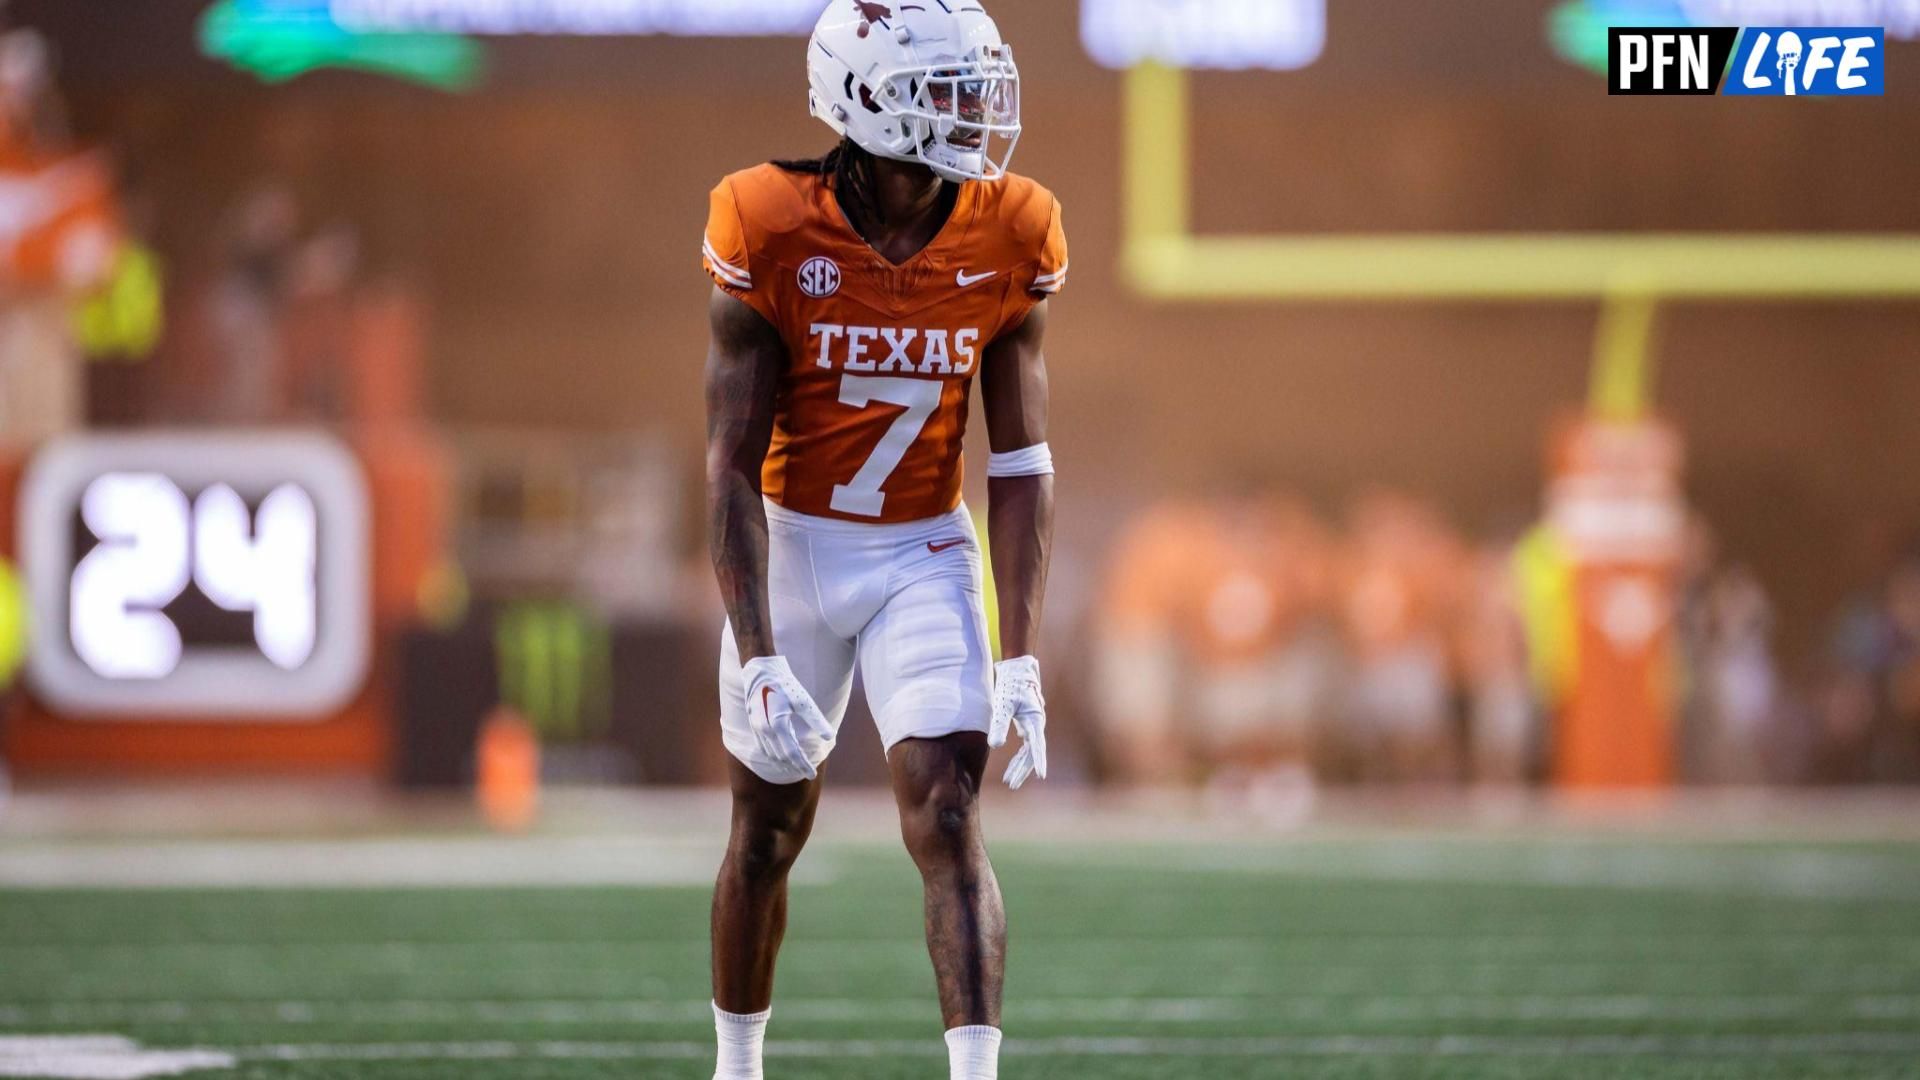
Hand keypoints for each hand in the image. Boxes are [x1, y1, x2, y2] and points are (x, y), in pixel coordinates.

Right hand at [742, 656, 834, 780]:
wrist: (760, 670)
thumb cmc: (784, 683)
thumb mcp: (803, 701)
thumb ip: (817, 721)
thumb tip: (830, 737)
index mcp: (778, 725)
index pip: (793, 753)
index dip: (803, 765)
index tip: (813, 774)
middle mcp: (765, 730)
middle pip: (781, 757)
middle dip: (795, 767)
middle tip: (807, 773)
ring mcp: (757, 728)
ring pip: (770, 754)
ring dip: (782, 764)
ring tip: (794, 769)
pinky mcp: (753, 724)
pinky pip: (762, 747)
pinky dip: (771, 755)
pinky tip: (778, 756)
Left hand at [988, 655, 1047, 788]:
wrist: (1017, 667)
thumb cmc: (1010, 684)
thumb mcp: (1002, 704)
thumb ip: (998, 724)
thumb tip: (994, 746)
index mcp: (1034, 720)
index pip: (1037, 745)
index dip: (1039, 761)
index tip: (1041, 776)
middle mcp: (1036, 724)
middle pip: (1031, 753)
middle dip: (1022, 770)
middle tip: (1011, 785)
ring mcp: (1033, 724)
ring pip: (1028, 751)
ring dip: (1019, 765)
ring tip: (1008, 781)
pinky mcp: (1027, 723)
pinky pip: (1026, 745)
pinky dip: (1018, 756)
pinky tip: (1013, 765)